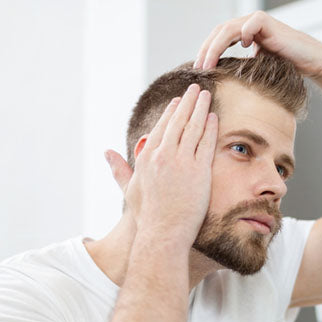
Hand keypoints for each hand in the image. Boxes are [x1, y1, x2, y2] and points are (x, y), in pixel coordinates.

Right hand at [106, 84, 217, 247]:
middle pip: (178, 121)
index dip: (171, 112)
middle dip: (188, 102)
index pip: (161, 127)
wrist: (163, 233)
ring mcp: (182, 162)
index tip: (179, 101)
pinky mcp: (199, 172)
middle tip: (196, 88)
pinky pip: (207, 143)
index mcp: (147, 157)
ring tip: (207, 96)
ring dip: (201, 108)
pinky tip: (214, 117)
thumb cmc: (146, 215)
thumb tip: (107, 153)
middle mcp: (164, 156)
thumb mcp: (129, 189)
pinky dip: (211, 128)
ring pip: (194, 128)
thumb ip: (119, 168)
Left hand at [194, 11, 321, 77]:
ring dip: (216, 46)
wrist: (311, 62)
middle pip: (219, 31)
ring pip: (229, 28)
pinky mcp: (269, 23)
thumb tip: (220, 82)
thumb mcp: (257, 68)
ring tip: (209, 63)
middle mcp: (249, 25)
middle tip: (198, 67)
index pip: (218, 37)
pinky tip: (243, 47)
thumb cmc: (286, 68)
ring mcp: (258, 22)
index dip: (206, 51)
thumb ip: (241, 68)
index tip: (198, 69)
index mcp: (244, 32)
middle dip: (206, 49)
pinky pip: (251, 24)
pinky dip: (244, 33)